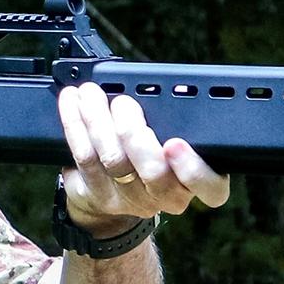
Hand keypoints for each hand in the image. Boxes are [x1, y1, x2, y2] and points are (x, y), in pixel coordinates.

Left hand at [57, 82, 229, 236]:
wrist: (111, 190)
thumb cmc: (149, 152)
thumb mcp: (173, 135)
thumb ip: (176, 120)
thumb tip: (168, 83)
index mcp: (194, 180)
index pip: (210, 188)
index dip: (193, 168)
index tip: (174, 143)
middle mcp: (166, 196)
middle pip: (153, 171)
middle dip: (133, 131)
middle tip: (123, 103)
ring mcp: (131, 199)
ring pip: (114, 160)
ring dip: (98, 120)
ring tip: (91, 93)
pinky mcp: (99, 195)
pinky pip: (85, 158)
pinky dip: (76, 124)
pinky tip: (72, 102)